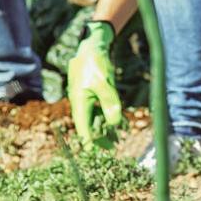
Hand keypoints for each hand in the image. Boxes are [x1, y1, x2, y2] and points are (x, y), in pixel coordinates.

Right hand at [67, 18, 122, 141]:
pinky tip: (120, 125)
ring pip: (96, 119)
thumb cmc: (95, 63)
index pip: (83, 129)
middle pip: (89, 126)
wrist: (92, 46)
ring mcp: (88, 99)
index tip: (97, 154)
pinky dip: (109, 117)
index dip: (91, 142)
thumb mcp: (104, 82)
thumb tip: (115, 124)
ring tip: (117, 140)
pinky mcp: (95, 94)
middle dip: (100, 138)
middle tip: (113, 148)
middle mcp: (82, 103)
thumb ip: (109, 102)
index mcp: (80, 102)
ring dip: (106, 129)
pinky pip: (100, 110)